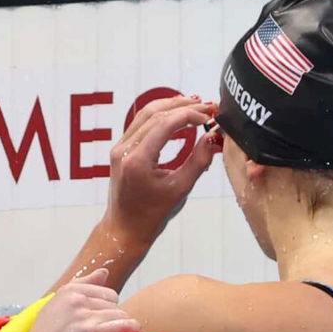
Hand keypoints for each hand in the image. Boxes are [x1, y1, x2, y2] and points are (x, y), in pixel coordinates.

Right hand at [10, 269, 139, 331]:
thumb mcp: (56, 305)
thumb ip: (81, 287)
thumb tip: (104, 272)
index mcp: (68, 290)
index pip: (104, 291)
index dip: (106, 307)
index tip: (100, 320)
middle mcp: (75, 298)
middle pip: (113, 303)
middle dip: (112, 317)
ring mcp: (82, 315)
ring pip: (119, 314)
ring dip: (121, 326)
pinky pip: (122, 326)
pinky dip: (129, 330)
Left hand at [107, 96, 221, 243]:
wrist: (125, 228)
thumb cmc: (152, 214)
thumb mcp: (180, 188)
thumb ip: (198, 161)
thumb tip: (212, 136)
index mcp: (138, 160)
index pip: (165, 124)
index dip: (189, 115)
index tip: (208, 116)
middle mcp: (124, 150)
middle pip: (154, 113)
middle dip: (182, 106)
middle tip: (206, 105)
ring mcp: (119, 148)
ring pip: (145, 114)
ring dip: (170, 106)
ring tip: (194, 104)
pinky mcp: (120, 149)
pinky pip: (139, 124)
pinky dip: (159, 115)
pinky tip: (176, 114)